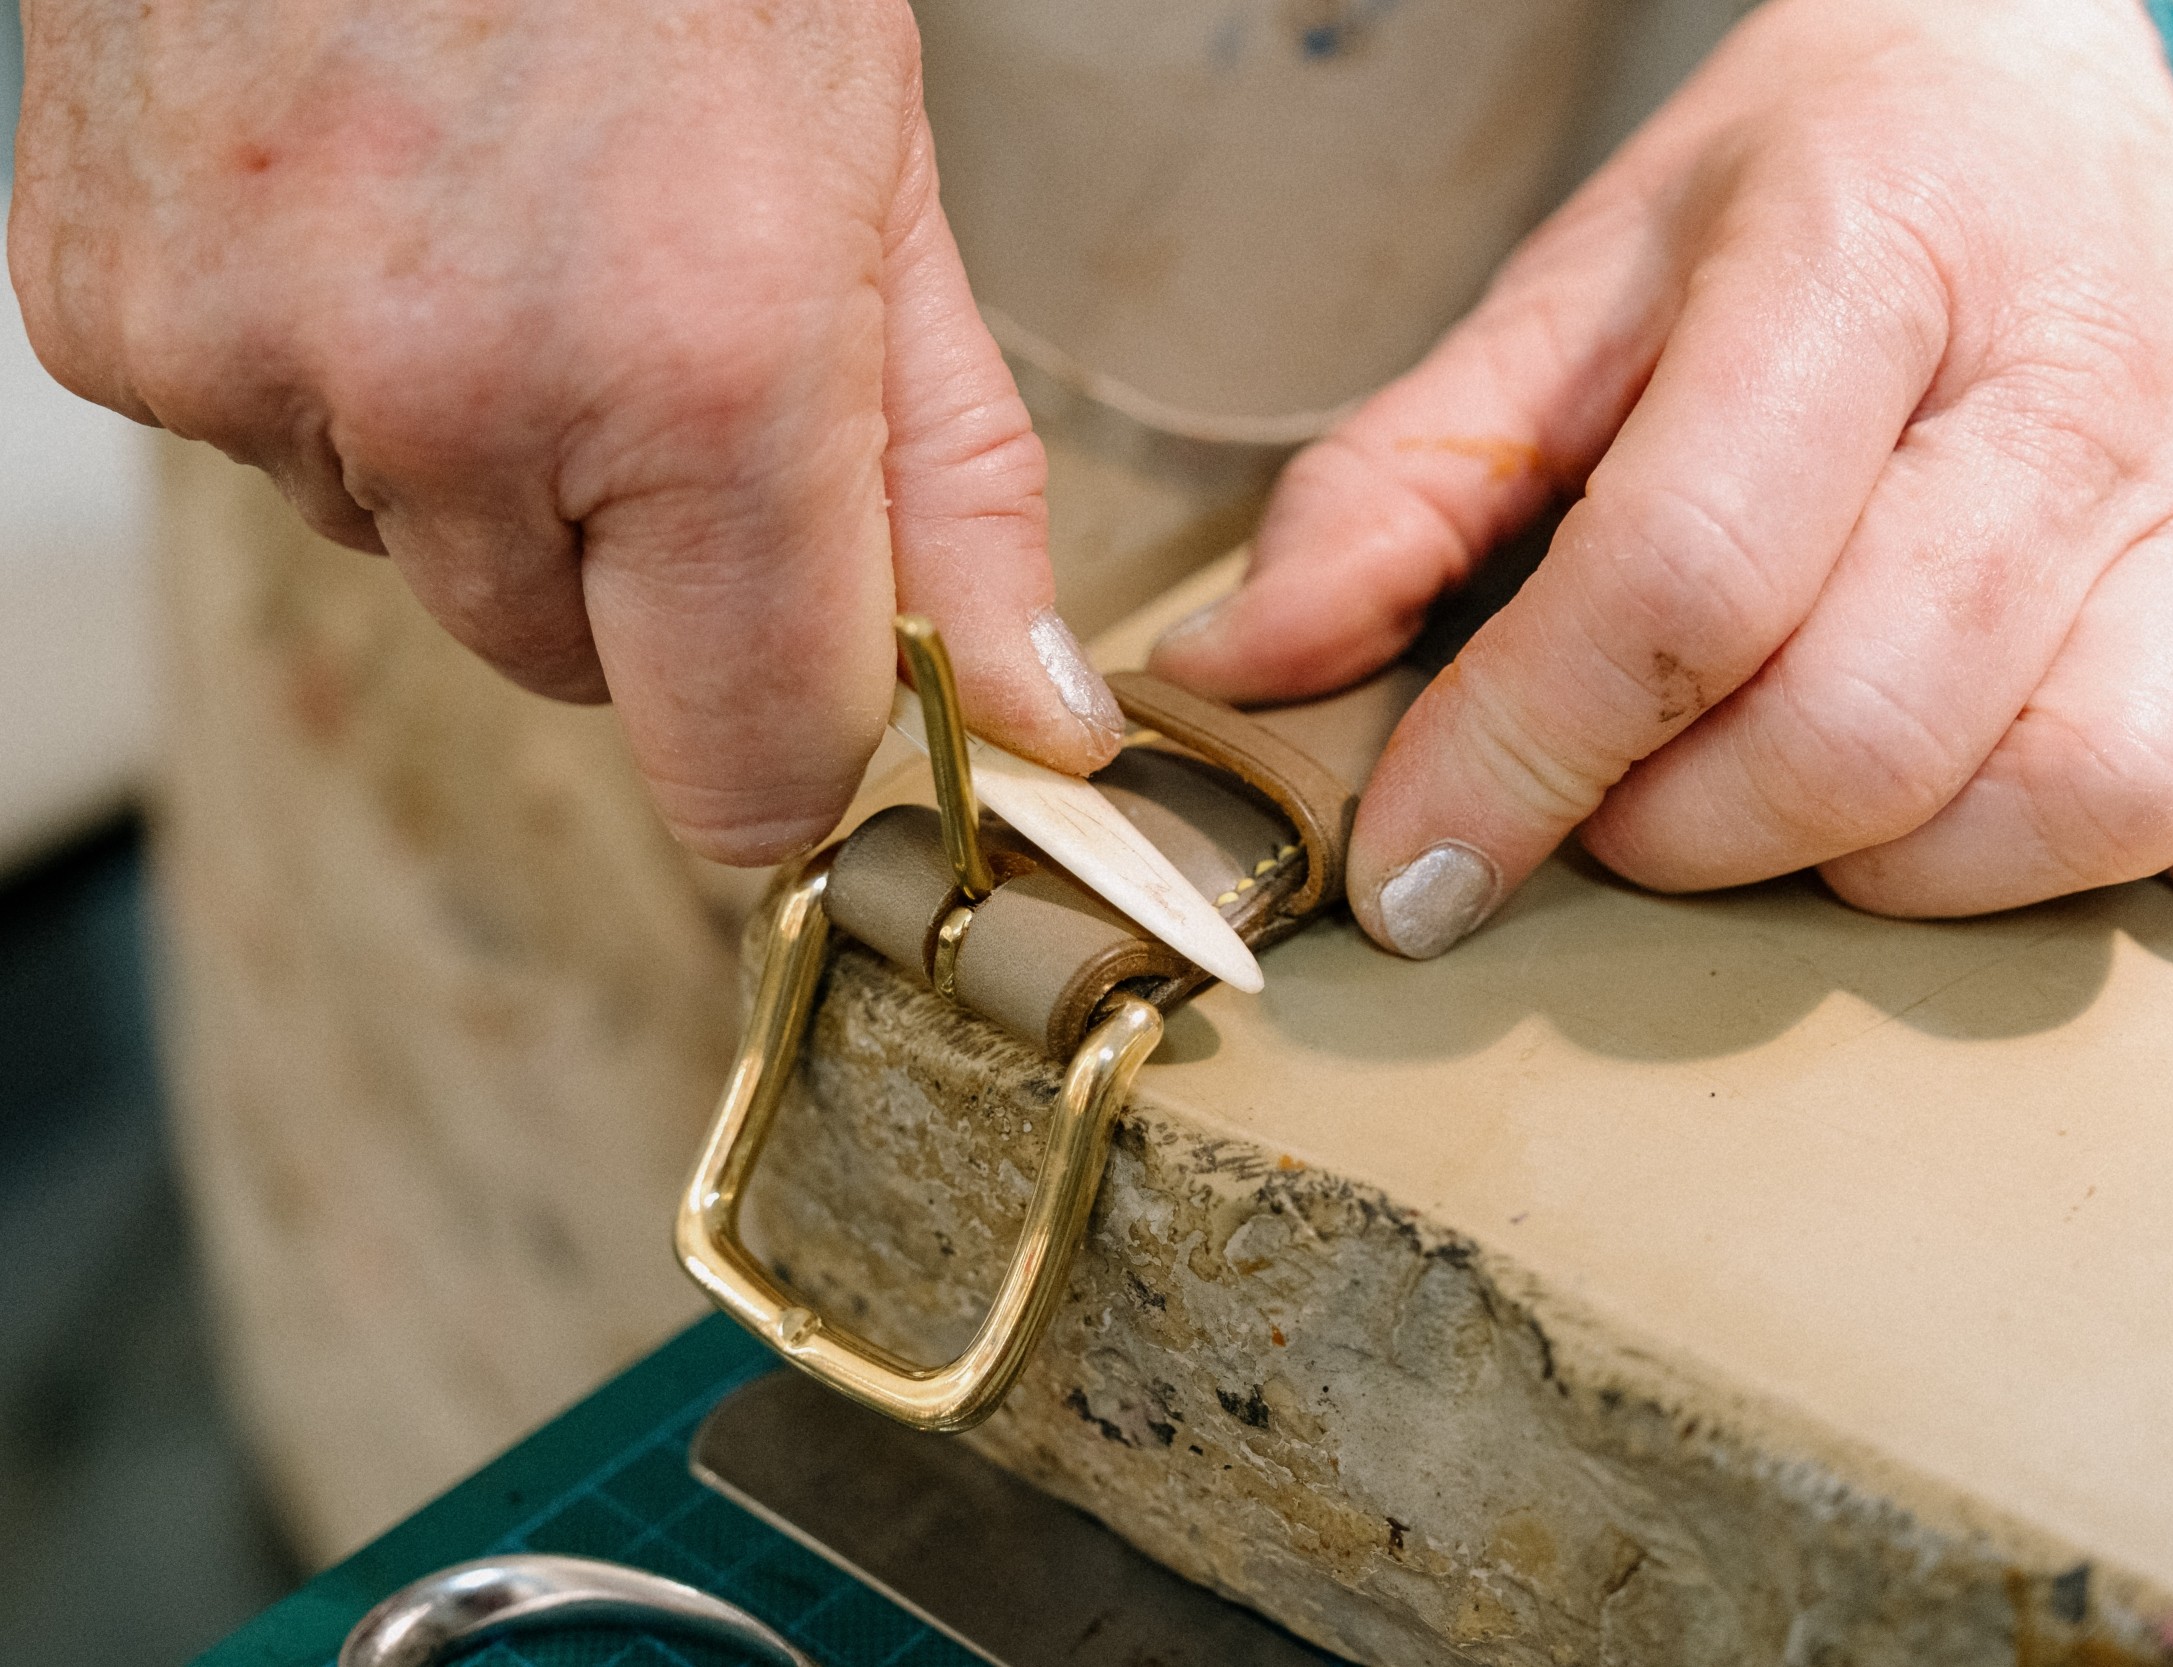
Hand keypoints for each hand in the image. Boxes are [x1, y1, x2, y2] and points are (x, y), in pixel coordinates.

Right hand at [11, 0, 1122, 864]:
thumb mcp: (878, 194)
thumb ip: (954, 489)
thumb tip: (1026, 721)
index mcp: (696, 369)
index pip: (748, 768)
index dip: (796, 744)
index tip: (817, 678)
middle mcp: (460, 392)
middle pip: (578, 674)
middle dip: (638, 565)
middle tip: (649, 336)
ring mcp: (257, 359)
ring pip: (422, 561)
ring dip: (481, 460)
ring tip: (509, 236)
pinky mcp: (117, 325)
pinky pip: (278, 459)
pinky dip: (339, 383)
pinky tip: (380, 217)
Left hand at [1151, 0, 2172, 954]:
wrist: (2047, 87)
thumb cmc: (1798, 205)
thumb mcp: (1572, 292)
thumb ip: (1399, 480)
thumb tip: (1238, 677)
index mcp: (1858, 259)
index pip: (1680, 580)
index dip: (1517, 761)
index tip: (1413, 869)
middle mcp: (2063, 384)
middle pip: (1866, 722)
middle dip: (1681, 828)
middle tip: (1615, 797)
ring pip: (2079, 797)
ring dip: (1890, 868)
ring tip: (1792, 796)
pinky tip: (2046, 810)